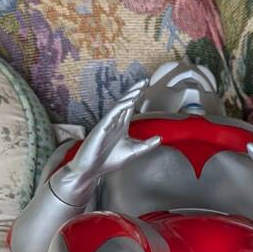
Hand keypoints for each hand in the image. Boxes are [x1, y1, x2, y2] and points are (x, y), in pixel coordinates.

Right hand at [51, 79, 160, 204]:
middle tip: (144, 81)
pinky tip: (128, 102)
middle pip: (126, 102)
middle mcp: (114, 122)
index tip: (147, 85)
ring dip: (128, 97)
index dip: (138, 95)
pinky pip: (111, 115)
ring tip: (138, 88)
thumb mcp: (134, 152)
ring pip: (119, 106)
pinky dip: (120, 108)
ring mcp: (107, 124)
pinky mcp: (101, 128)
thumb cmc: (109, 161)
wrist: (92, 170)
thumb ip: (147, 145)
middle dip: (134, 91)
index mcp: (121, 125)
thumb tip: (160, 138)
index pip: (131, 106)